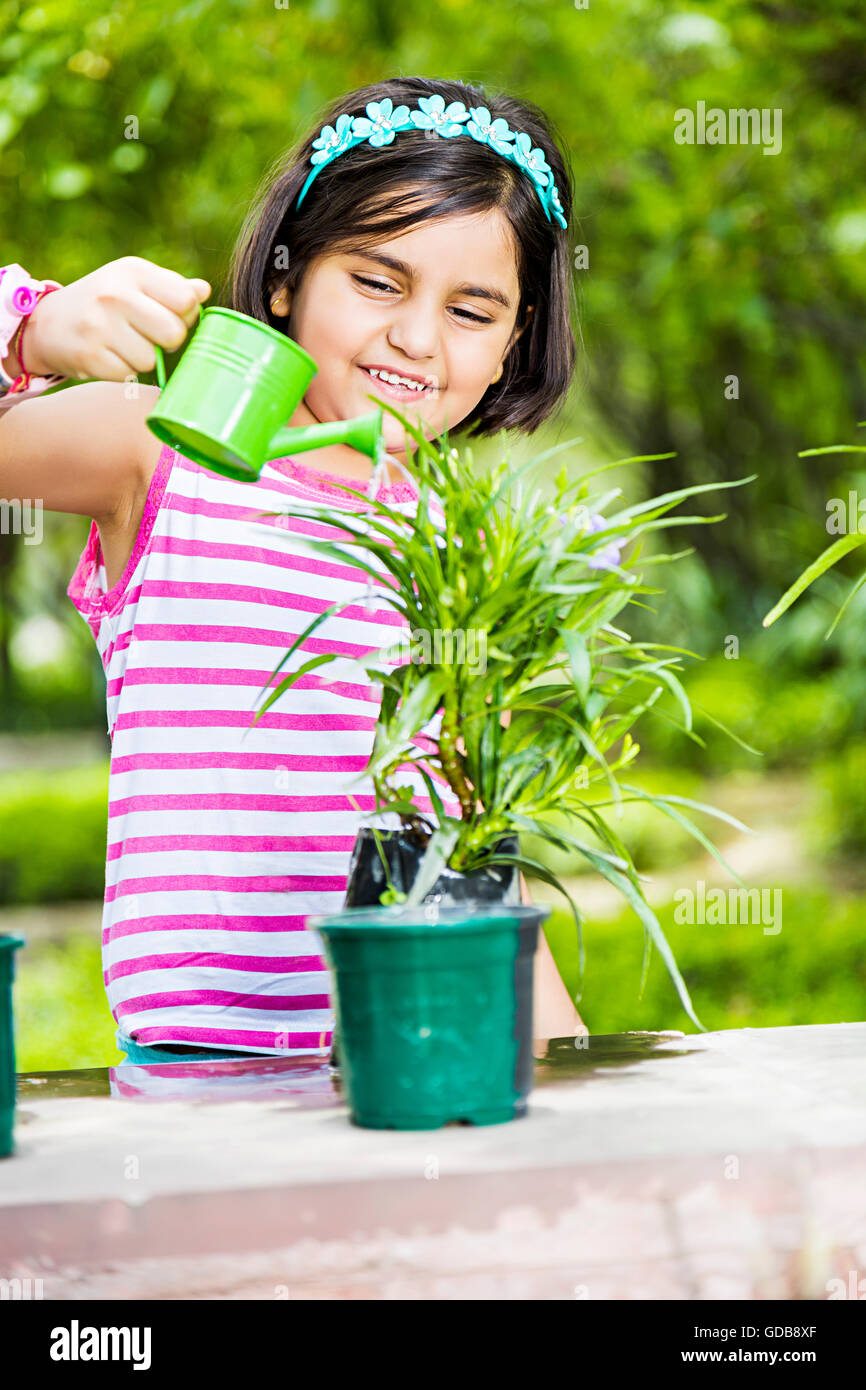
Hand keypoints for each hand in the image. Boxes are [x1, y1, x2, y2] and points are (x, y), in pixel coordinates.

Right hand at [20, 256, 210, 382]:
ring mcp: (100, 325)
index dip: (185, 316)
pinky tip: (108, 356)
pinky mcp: (90, 355)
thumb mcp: (133, 284)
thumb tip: (204, 291)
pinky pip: (128, 374)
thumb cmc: (103, 303)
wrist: (47, 323)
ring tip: (123, 345)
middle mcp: (116, 294)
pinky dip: (123, 371)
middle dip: (168, 342)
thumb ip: (172, 288)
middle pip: (173, 333)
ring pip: (151, 359)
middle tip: (151, 337)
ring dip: (143, 358)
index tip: (170, 317)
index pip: (186, 299)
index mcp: (134, 271)